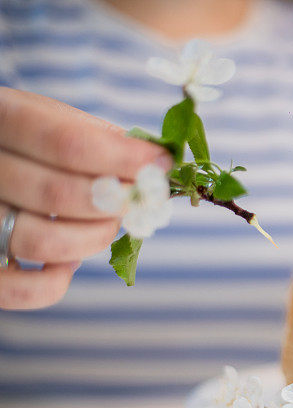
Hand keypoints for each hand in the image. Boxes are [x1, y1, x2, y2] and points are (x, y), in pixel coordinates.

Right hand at [0, 88, 168, 308]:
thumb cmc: (26, 139)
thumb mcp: (52, 117)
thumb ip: (98, 136)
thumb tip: (155, 164)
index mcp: (2, 119)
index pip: (68, 144)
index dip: (126, 160)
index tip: (161, 164)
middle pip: (58, 195)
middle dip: (117, 202)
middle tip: (138, 200)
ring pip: (41, 242)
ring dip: (95, 238)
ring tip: (109, 226)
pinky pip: (17, 289)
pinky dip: (53, 284)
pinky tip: (68, 263)